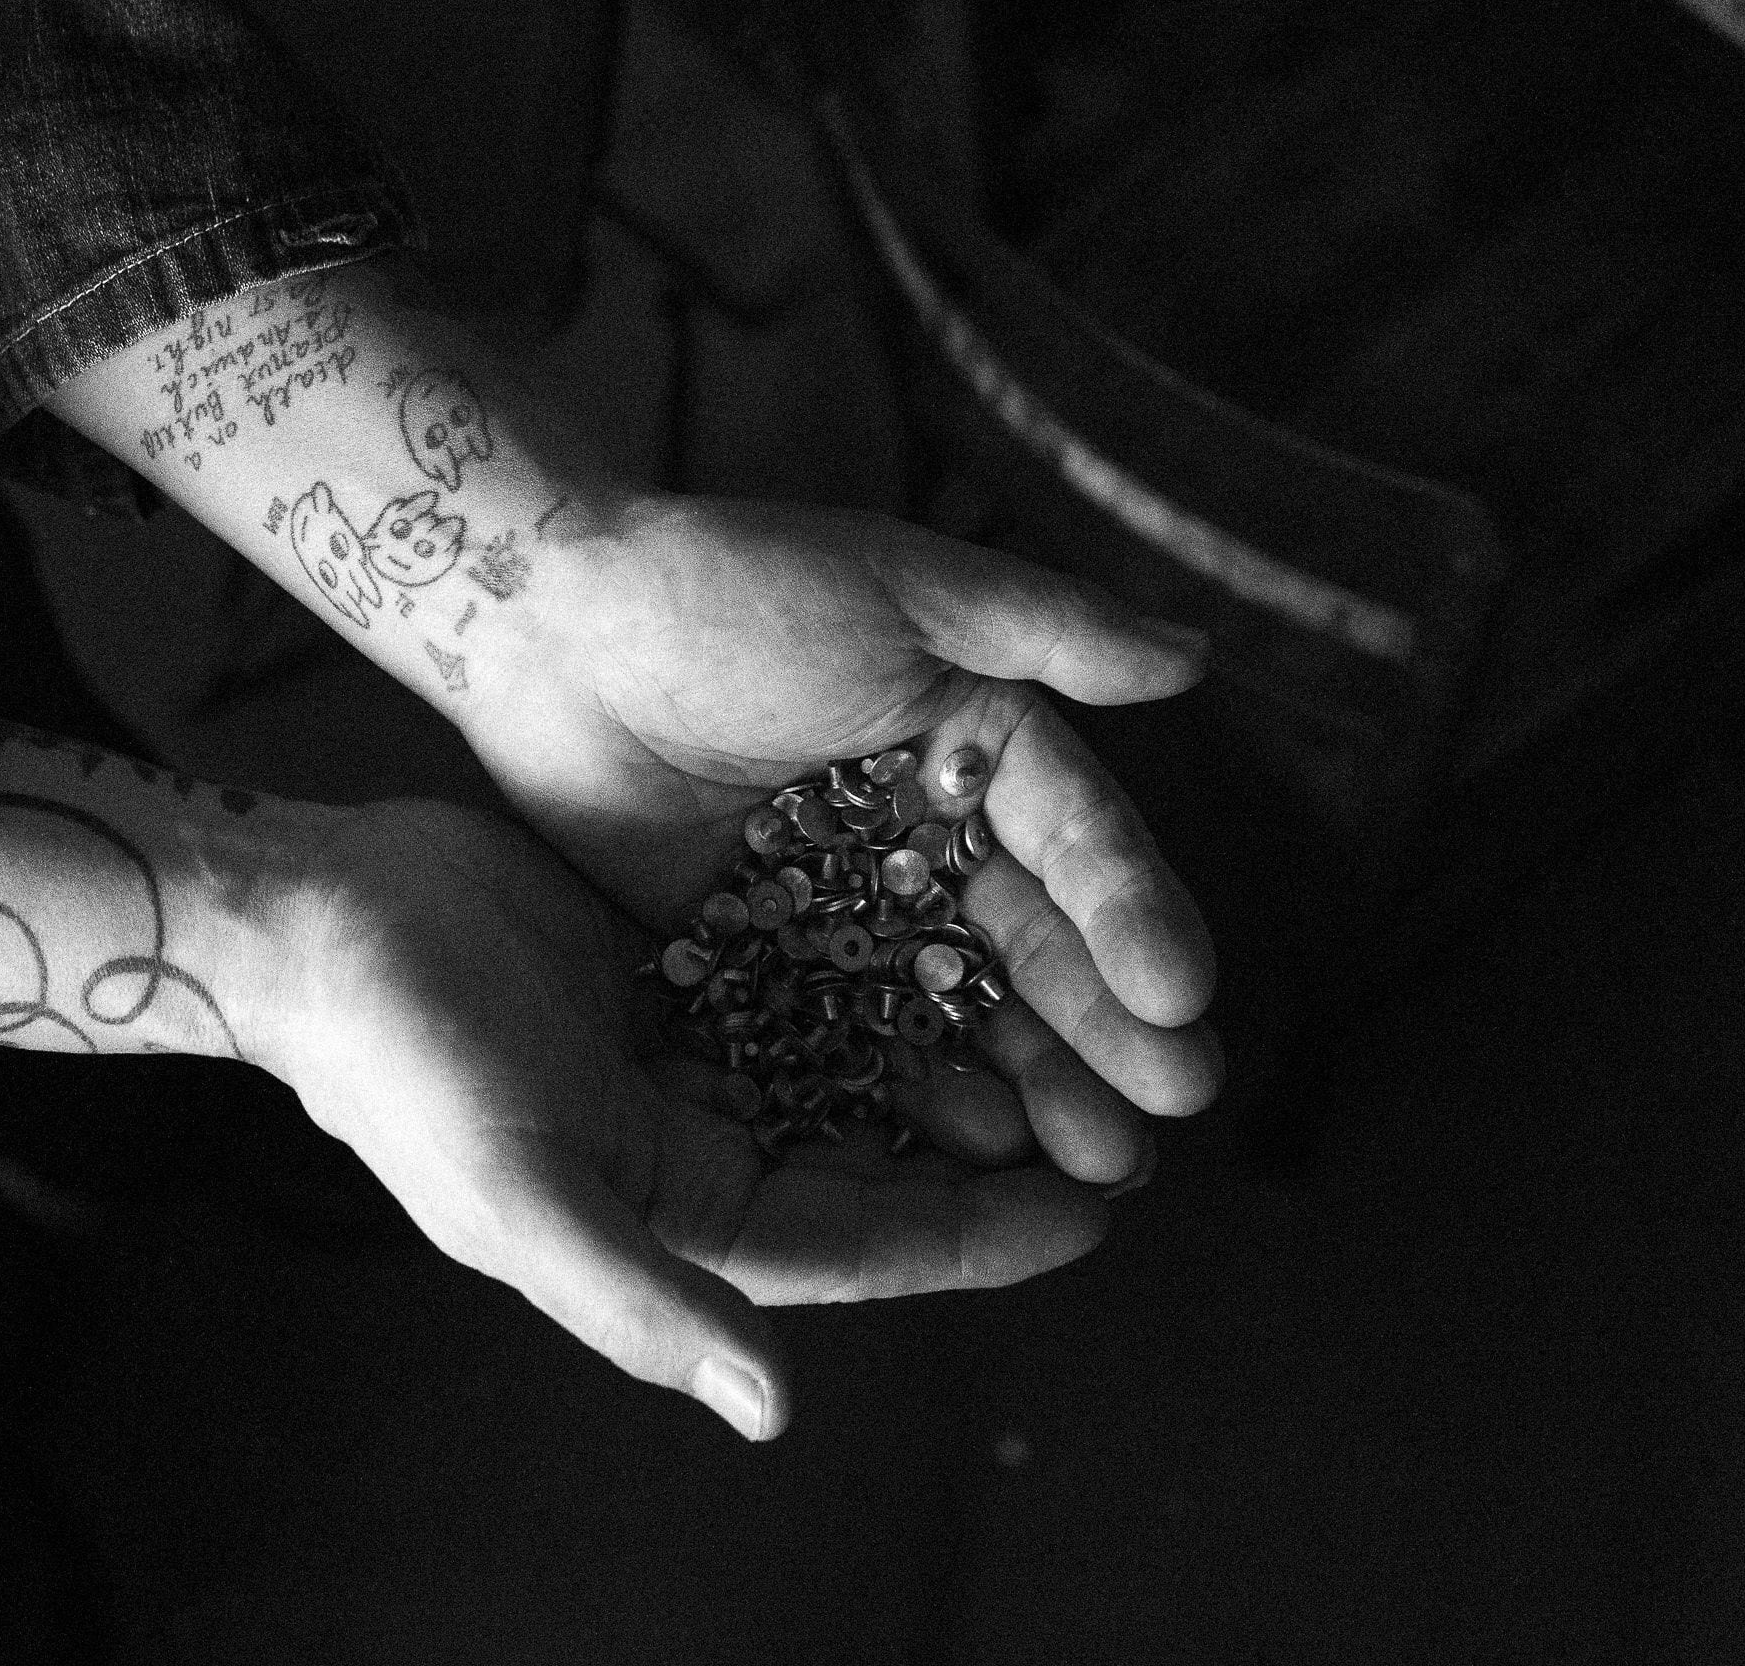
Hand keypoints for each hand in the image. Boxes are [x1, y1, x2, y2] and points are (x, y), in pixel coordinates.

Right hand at [253, 798, 1114, 1439]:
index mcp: (674, 1210)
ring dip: (954, 1043)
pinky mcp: (673, 953)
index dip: (981, 1234)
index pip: (861, 1240)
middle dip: (996, 1142)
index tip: (1101, 1210)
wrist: (314, 916)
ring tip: (1070, 1019)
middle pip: (880, 1151)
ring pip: (855, 1051)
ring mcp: (686, 1042)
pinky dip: (878, 950)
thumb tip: (770, 1411)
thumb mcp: (524, 1193)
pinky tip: (962, 912)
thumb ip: (644, 1300)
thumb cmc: (405, 1065)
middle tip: (1126, 1113)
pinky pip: (802, 958)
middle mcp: (693, 1139)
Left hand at [461, 493, 1223, 1164]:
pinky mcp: (762, 948)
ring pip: (954, 1003)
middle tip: (1169, 1108)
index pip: (1079, 843)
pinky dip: (902, 1087)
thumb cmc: (726, 582)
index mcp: (980, 741)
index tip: (1181, 998)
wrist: (548, 624)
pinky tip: (960, 1153)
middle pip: (1033, 943)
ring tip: (1097, 1162)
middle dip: (1104, 1025)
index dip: (1134, 919)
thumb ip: (1045, 625)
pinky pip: (846, 1030)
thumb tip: (1197, 658)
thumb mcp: (895, 585)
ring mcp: (845, 898)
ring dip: (1030, 1078)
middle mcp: (927, 829)